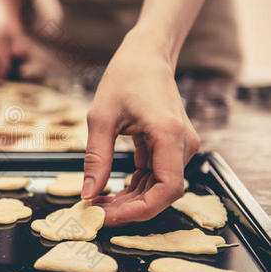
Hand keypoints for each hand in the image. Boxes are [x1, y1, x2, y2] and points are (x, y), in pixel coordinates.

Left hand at [81, 29, 199, 225]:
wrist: (145, 55)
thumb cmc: (125, 77)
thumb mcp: (101, 117)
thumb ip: (96, 158)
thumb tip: (87, 194)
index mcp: (169, 135)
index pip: (168, 188)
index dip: (140, 210)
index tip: (109, 216)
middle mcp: (182, 144)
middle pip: (163, 193)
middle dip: (129, 209)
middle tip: (95, 214)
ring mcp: (179, 146)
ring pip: (158, 187)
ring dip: (129, 200)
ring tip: (97, 205)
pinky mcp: (170, 147)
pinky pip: (154, 175)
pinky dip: (133, 187)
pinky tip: (108, 193)